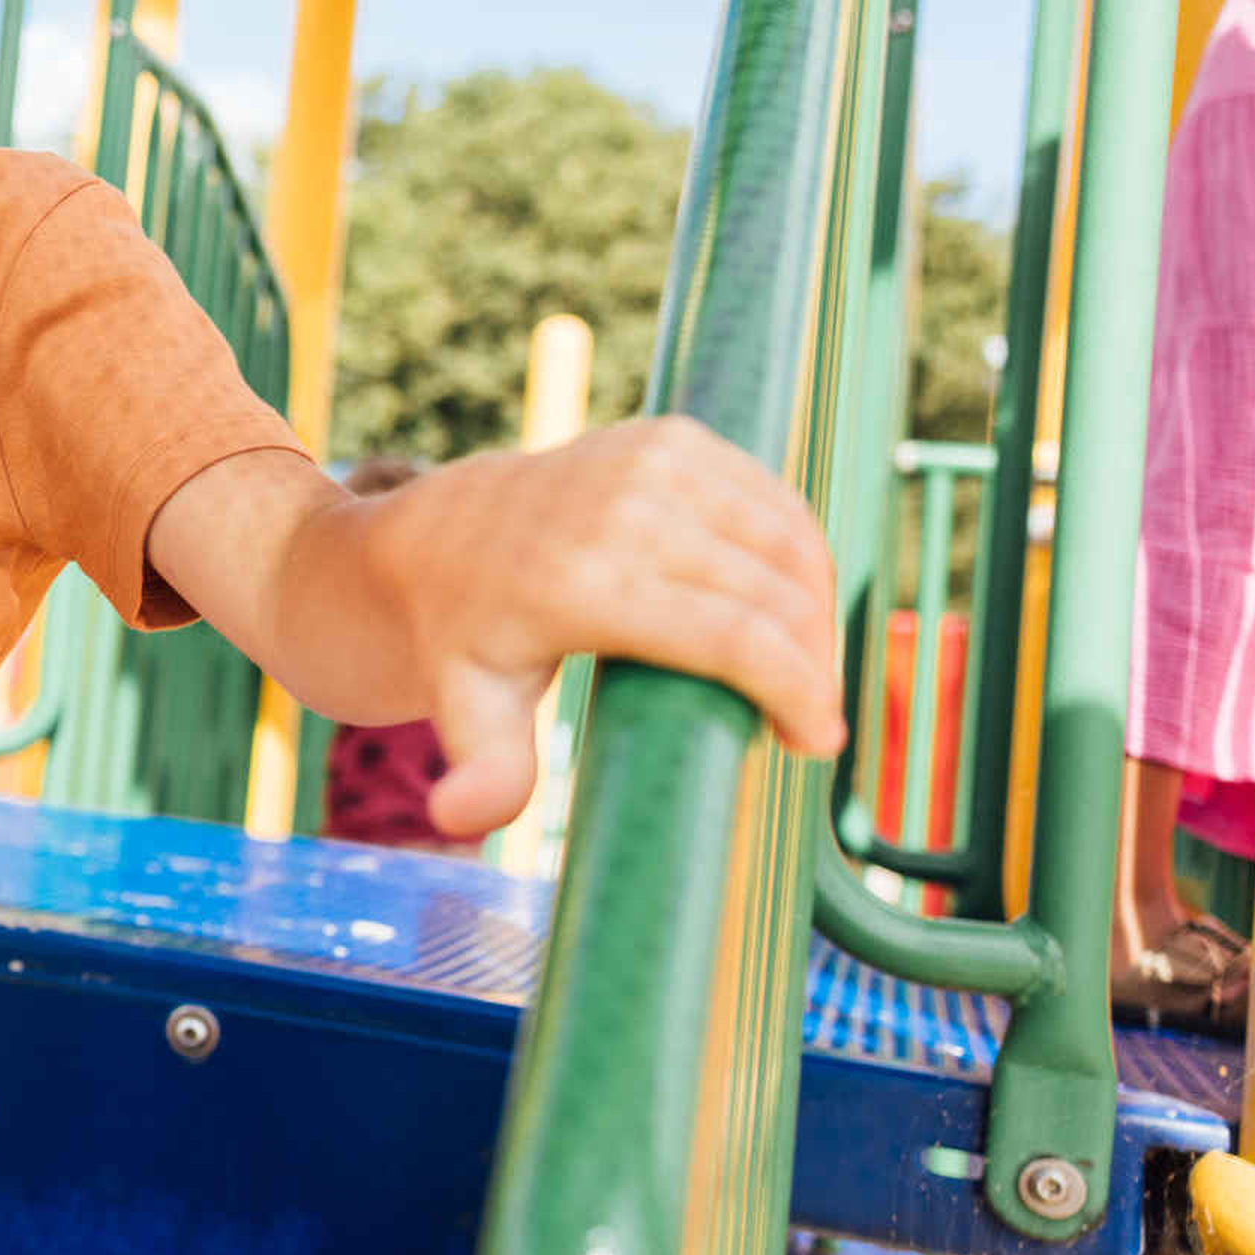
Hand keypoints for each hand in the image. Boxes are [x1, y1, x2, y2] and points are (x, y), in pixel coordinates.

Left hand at [360, 416, 842, 836]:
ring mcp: (650, 462)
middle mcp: (622, 510)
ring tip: (805, 670)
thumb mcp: (469, 709)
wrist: (435, 535)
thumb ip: (486, 770)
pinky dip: (798, 556)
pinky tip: (793, 606)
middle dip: (815, 664)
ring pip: (788, 543)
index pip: (735, 638)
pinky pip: (772, 502)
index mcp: (583, 583)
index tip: (818, 743)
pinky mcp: (670, 438)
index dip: (798, 691)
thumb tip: (459, 816)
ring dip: (819, 610)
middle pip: (775, 594)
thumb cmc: (463, 640)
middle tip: (809, 719)